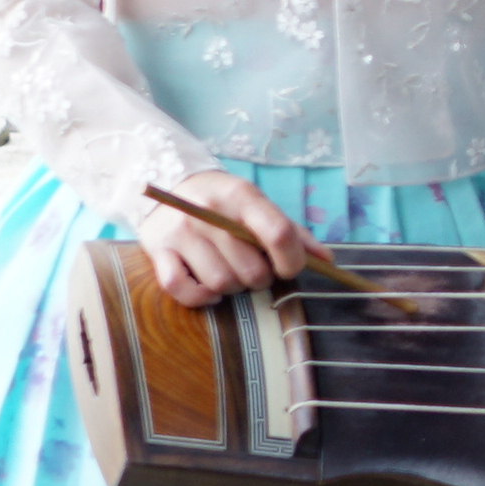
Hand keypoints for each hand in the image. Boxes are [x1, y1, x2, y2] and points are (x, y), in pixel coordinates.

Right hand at [132, 172, 318, 306]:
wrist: (170, 188)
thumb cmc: (224, 204)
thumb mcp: (258, 206)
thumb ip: (292, 232)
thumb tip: (327, 261)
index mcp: (242, 196)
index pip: (279, 234)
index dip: (292, 261)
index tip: (289, 269)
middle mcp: (209, 213)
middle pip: (251, 269)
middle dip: (260, 278)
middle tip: (252, 268)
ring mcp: (180, 232)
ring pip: (221, 283)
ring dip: (232, 287)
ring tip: (229, 271)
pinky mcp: (157, 250)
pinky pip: (182, 289)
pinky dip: (200, 296)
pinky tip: (208, 288)